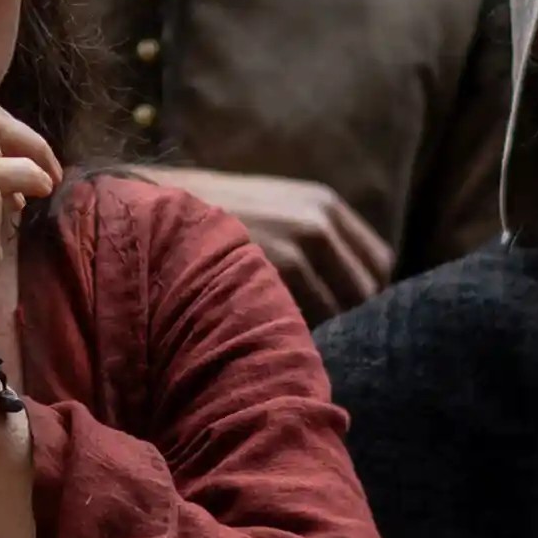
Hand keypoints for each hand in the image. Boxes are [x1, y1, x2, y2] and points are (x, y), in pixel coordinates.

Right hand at [135, 168, 390, 322]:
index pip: (379, 263)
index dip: (364, 292)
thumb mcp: (276, 209)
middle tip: (316, 330)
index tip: (344, 310)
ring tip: (288, 332)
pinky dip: (295, 330)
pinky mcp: (272, 270)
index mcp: (324, 205)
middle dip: (348, 314)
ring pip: (339, 310)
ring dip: (321, 326)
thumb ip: (316, 238)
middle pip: (366, 290)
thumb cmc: (215, 221)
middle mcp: (319, 222)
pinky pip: (306, 318)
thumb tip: (355, 288)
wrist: (158, 212)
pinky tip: (268, 330)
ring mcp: (297, 247)